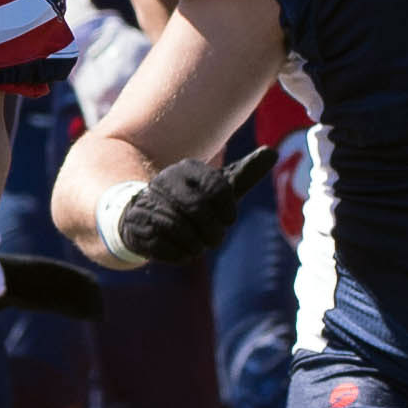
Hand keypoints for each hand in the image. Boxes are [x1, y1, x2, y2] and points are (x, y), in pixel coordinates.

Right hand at [109, 139, 278, 268]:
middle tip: (214, 238)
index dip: (226, 210)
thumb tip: (272, 152)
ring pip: (179, 228)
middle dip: (211, 231)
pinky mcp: (135, 225)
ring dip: (195, 244)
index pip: (216, 187)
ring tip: (198, 246)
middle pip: (197, 209)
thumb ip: (246, 173)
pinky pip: (161, 245)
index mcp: (188, 168)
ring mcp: (148, 203)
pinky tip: (181, 251)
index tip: (228, 219)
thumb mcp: (221, 187)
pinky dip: (178, 254)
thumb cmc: (193, 202)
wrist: (148, 216)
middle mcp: (165, 181)